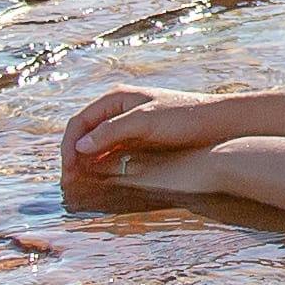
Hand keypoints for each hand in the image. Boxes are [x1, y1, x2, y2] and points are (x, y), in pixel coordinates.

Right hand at [59, 87, 216, 192]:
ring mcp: (127, 125)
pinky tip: (98, 179)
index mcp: (115, 99)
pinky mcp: (138, 139)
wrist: (217, 122)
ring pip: (96, 145)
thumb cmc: (183, 116)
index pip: (79, 122)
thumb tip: (80, 147)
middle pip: (84, 134)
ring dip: (85, 163)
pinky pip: (111, 152)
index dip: (69, 146)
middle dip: (73, 157)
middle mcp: (117, 110)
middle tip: (69, 183)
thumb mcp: (145, 121)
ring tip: (78, 185)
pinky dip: (100, 165)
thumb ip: (112, 132)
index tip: (68, 170)